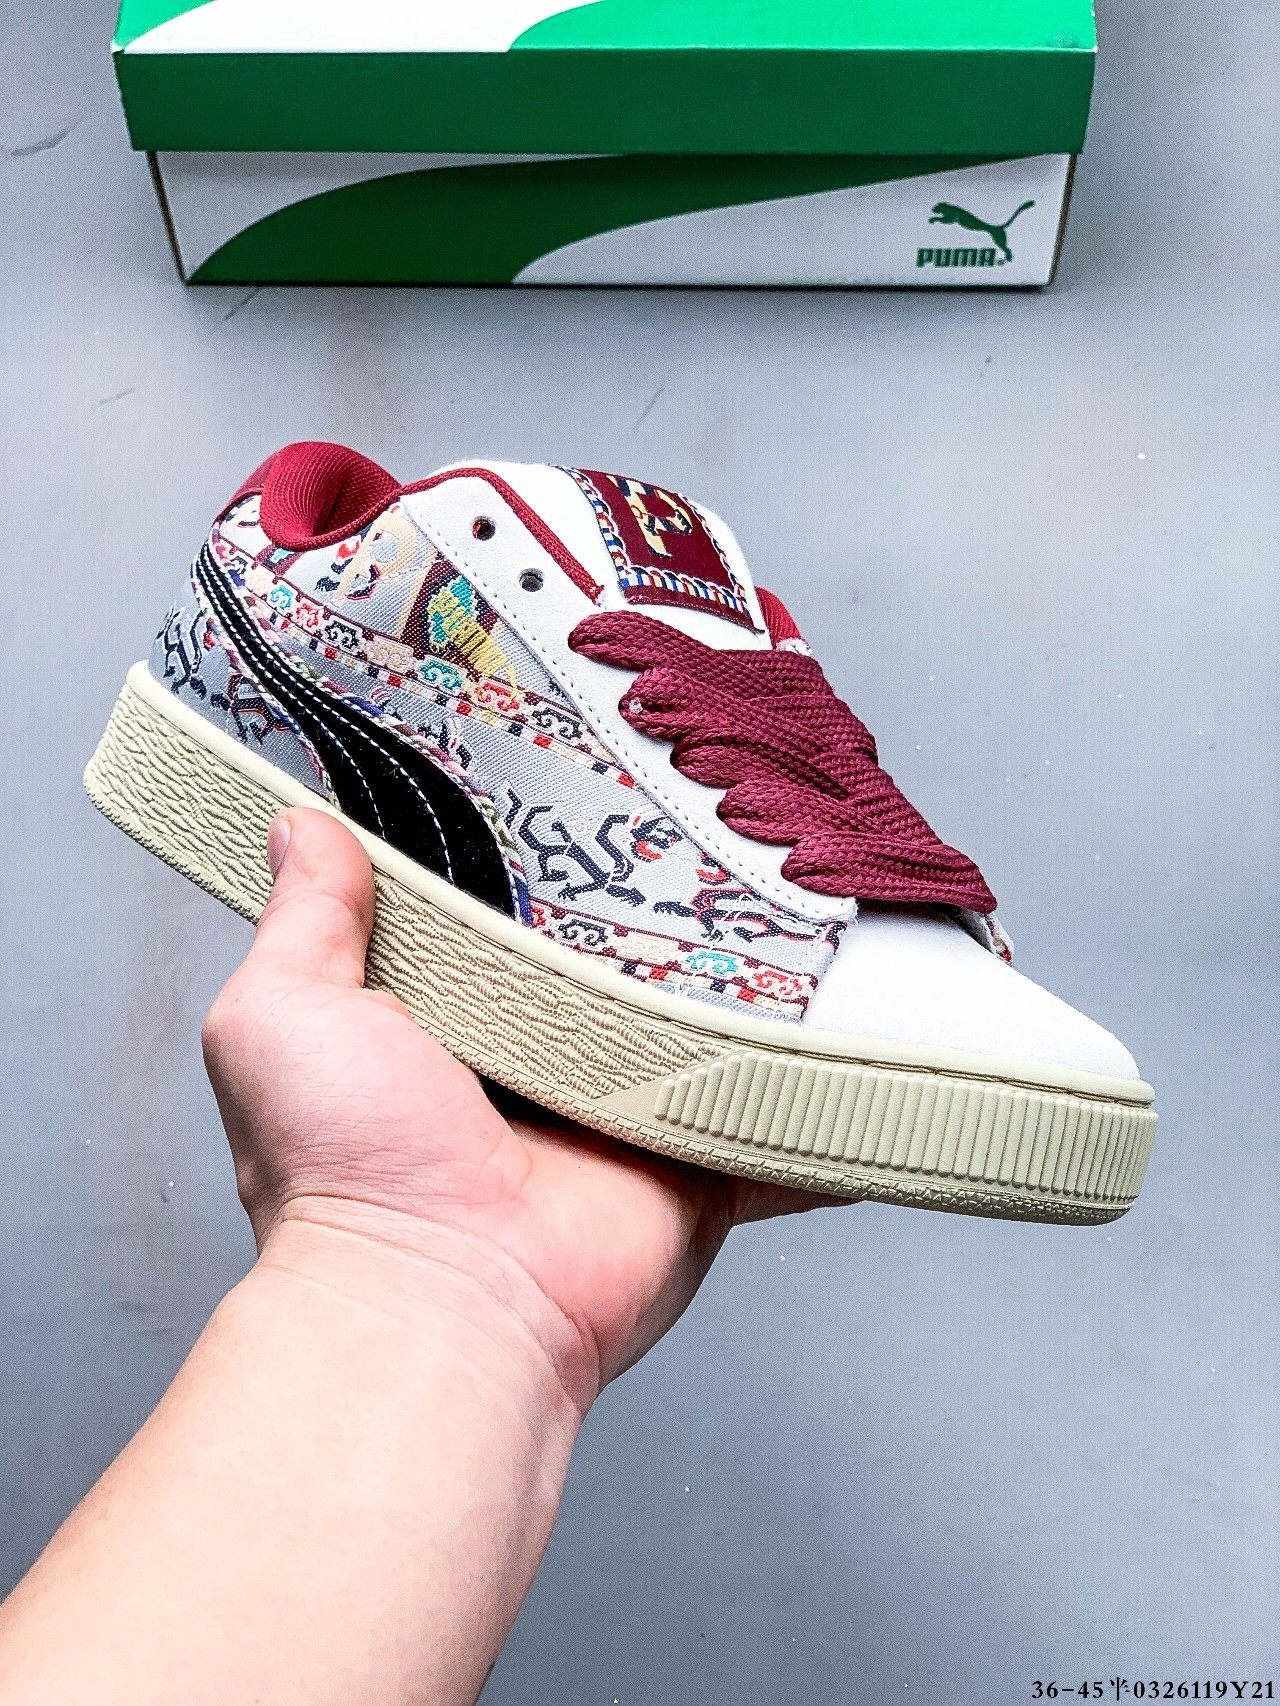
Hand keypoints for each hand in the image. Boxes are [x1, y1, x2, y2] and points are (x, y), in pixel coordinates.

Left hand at [202, 808, 850, 1412]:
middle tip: (695, 808)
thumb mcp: (285, 1014)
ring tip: (786, 875)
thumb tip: (300, 829)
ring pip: (697, 1020)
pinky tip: (860, 1017)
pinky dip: (809, 1081)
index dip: (528, 858)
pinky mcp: (694, 1157)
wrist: (444, 1294)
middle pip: (610, 961)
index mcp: (446, 1025)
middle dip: (645, 904)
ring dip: (737, 976)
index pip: (499, 916)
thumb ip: (307, 920)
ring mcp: (622, 1112)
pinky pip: (767, 1108)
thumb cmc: (346, 1171)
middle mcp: (537, 1066)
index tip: (571, 778)